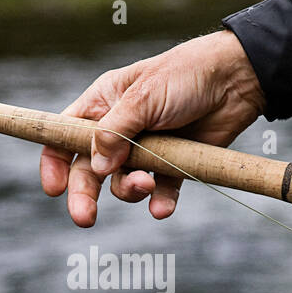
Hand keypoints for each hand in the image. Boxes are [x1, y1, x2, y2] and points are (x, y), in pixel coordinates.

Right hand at [39, 30, 265, 226]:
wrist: (236, 79)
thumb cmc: (185, 74)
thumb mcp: (144, 97)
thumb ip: (115, 133)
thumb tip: (96, 168)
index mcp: (102, 105)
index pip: (64, 137)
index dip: (55, 163)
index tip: (55, 189)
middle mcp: (119, 130)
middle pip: (89, 170)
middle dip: (84, 195)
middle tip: (85, 218)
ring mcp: (145, 150)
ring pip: (123, 184)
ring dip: (130, 191)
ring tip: (147, 185)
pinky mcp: (173, 165)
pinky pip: (160, 192)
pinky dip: (160, 202)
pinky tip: (162, 207)